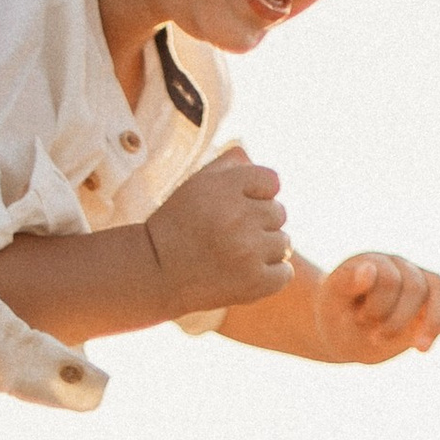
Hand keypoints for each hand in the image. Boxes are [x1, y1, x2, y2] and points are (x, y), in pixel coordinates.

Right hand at [142, 147, 294, 314]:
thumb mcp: (195, 184)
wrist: (154, 274)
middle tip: (231, 236)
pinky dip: (270, 275)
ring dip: (265, 250)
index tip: (237, 208)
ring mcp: (248, 252)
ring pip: (283, 242)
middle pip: (279, 213)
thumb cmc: (177, 225)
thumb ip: (228, 165)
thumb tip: (254, 157)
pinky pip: (285, 272)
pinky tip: (246, 274)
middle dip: (259, 223)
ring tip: (236, 256)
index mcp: (225, 188)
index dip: (257, 194)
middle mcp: (239, 218)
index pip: (272, 182)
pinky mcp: (254, 282)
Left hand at [311, 251, 439, 360]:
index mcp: (376, 261)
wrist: (342, 330)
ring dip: (435, 321)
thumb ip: (346, 282)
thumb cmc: (335, 314)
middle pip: (418, 288)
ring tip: (420, 348)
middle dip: (398, 320)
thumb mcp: (330, 301)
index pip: (390, 280)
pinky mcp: (434, 302)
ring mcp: (421, 283)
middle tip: (376, 338)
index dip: (377, 306)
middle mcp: (401, 268)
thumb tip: (369, 269)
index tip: (358, 320)